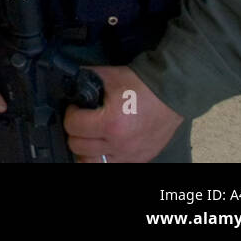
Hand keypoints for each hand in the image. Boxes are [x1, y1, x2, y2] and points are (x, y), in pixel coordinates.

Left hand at [64, 66, 183, 162]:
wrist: (171, 93)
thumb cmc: (141, 85)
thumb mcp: (109, 76)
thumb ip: (85, 79)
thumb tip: (69, 83)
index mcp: (110, 124)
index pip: (72, 126)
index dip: (70, 113)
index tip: (76, 108)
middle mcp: (119, 144)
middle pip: (78, 147)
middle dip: (75, 131)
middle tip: (81, 120)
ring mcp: (130, 155)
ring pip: (91, 161)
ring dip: (86, 149)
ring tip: (89, 136)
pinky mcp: (139, 159)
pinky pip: (112, 164)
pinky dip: (103, 156)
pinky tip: (104, 144)